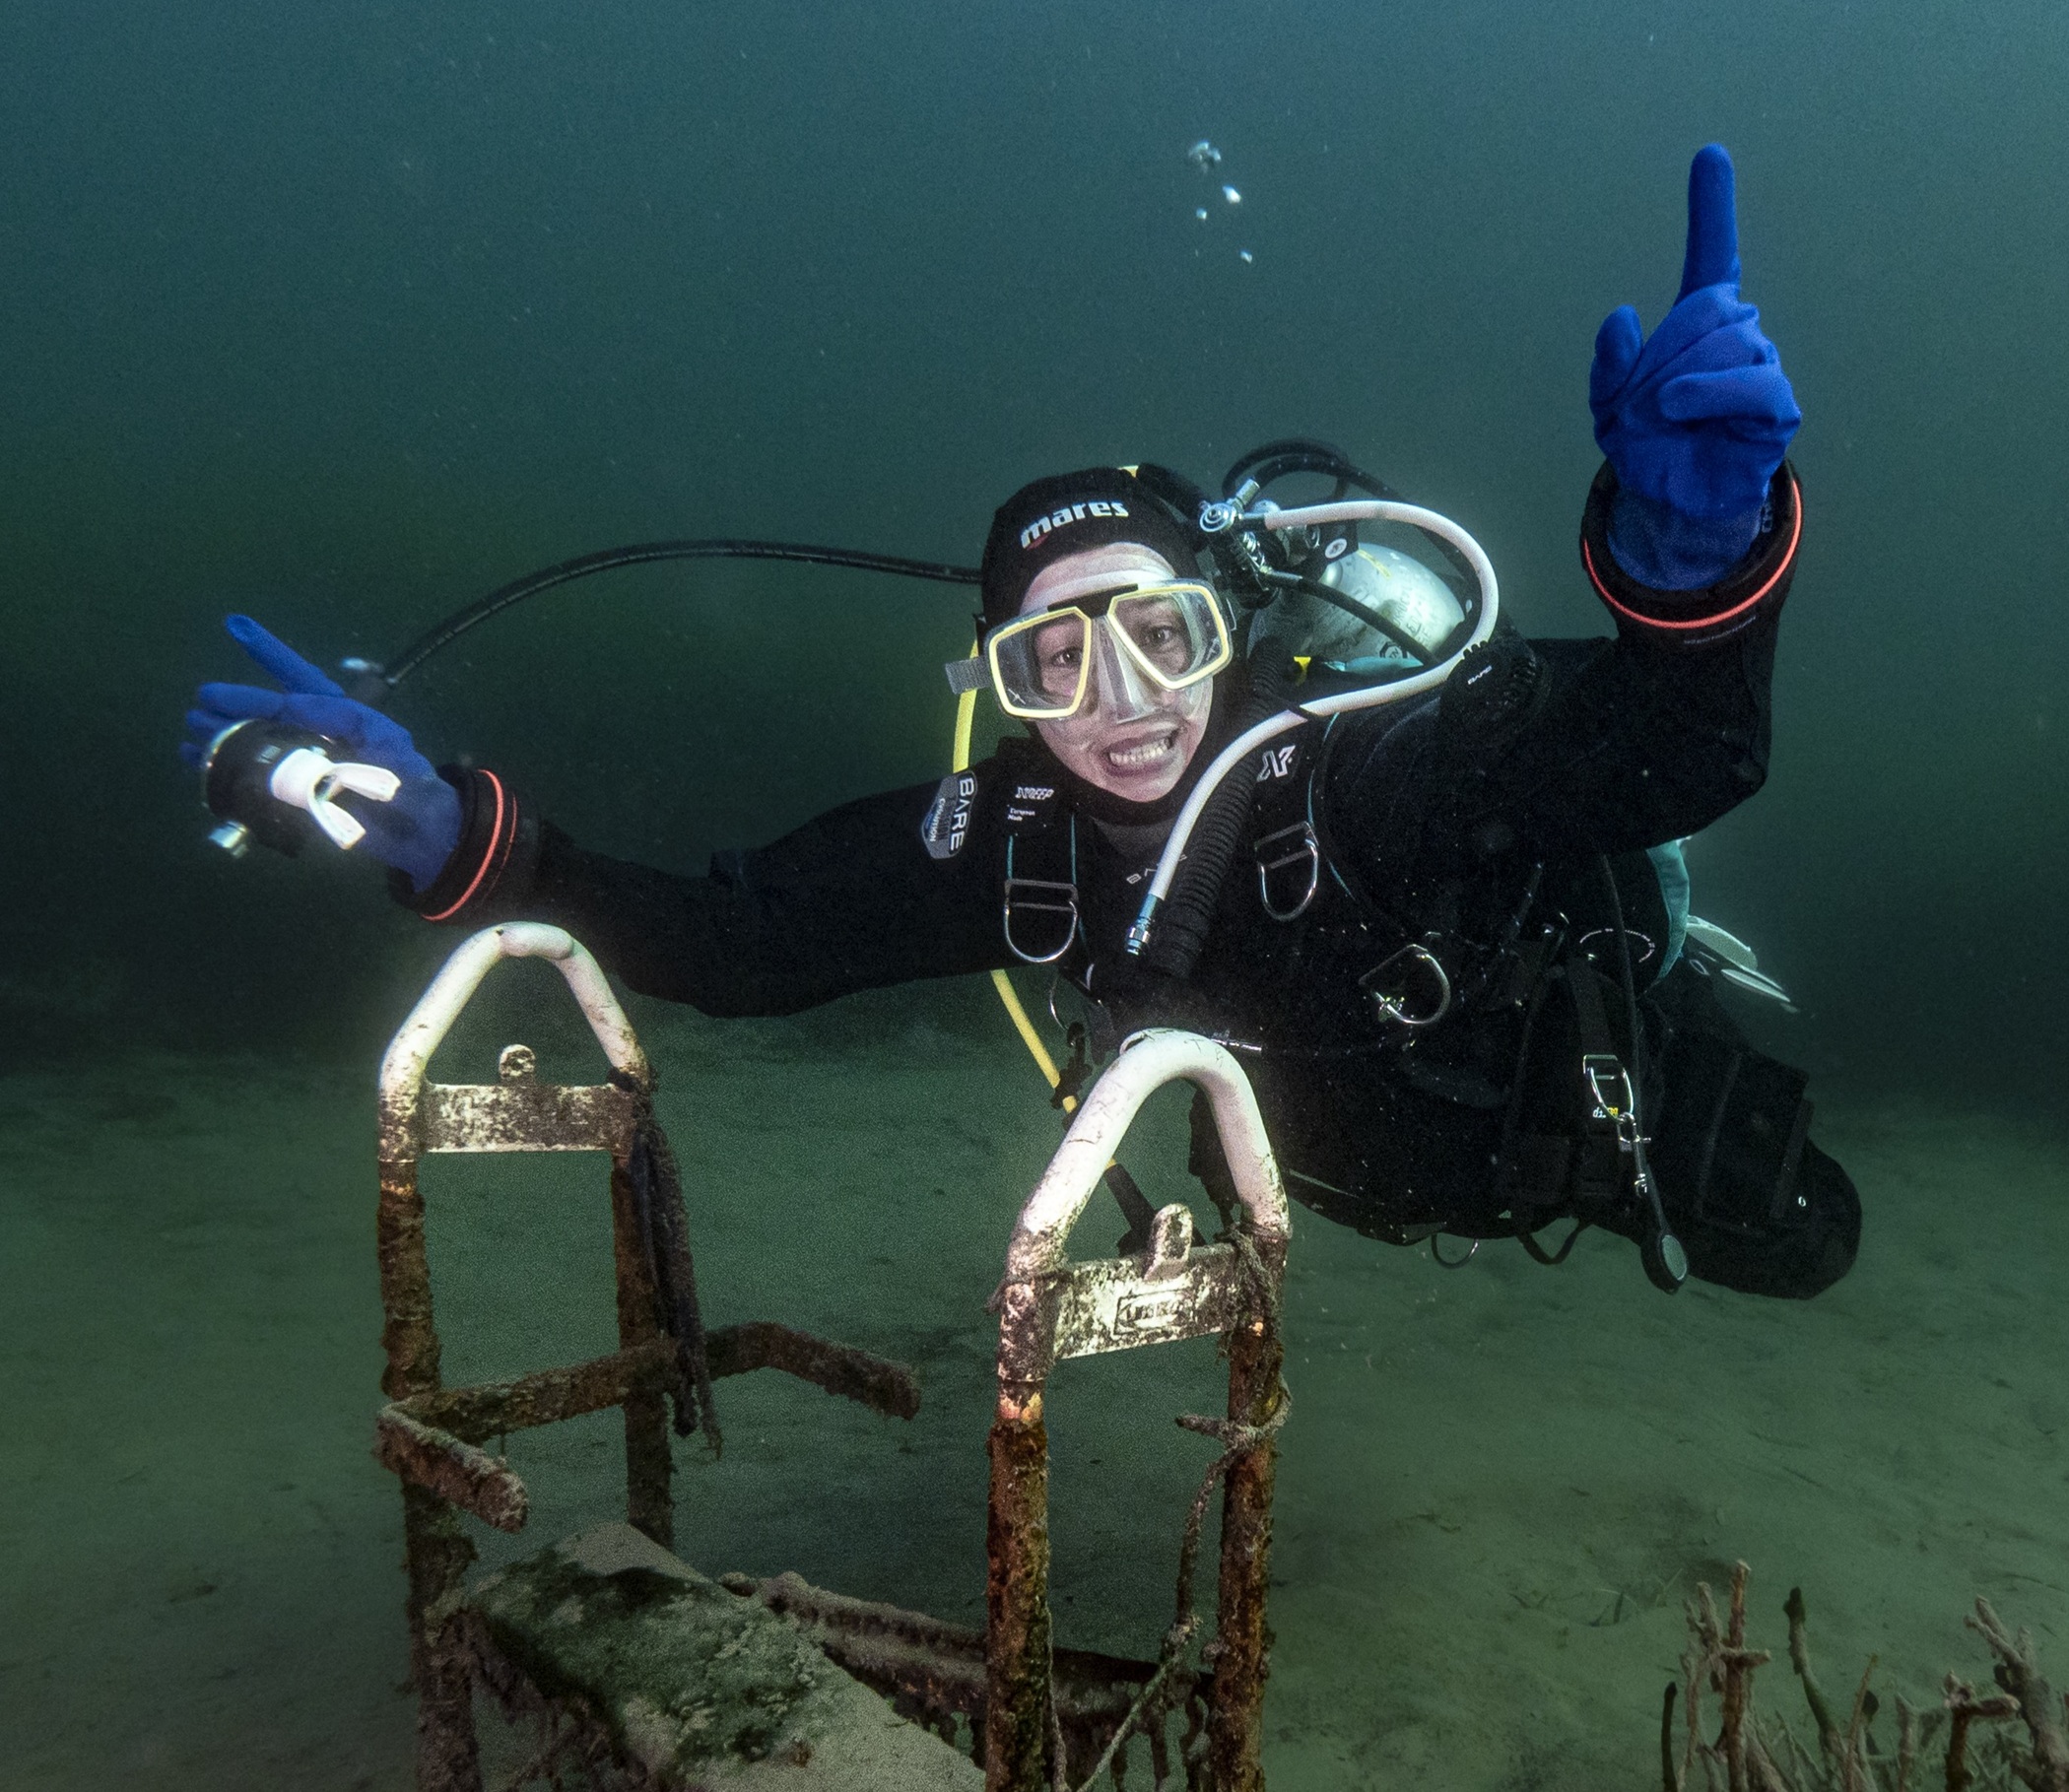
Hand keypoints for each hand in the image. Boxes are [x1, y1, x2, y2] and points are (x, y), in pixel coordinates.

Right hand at [185, 616, 461, 889]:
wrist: (420, 837)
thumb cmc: (415, 794)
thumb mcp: (394, 764)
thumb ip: (352, 744)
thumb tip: (298, 729)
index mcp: (349, 721)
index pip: (304, 690)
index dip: (272, 664)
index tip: (236, 636)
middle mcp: (323, 737)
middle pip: (274, 714)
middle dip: (238, 707)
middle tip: (200, 701)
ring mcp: (308, 765)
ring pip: (258, 743)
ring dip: (225, 736)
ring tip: (190, 733)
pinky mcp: (297, 794)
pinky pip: (254, 777)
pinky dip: (225, 769)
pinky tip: (196, 762)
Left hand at [1589, 145, 1800, 584]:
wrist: (1672, 500)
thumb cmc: (1648, 444)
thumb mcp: (1608, 406)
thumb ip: (1608, 364)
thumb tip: (1622, 315)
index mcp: (1697, 323)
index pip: (1711, 256)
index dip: (1711, 209)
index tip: (1710, 156)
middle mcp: (1736, 332)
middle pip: (1701, 310)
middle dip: (1658, 357)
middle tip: (1643, 403)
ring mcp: (1760, 362)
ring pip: (1721, 342)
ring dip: (1674, 383)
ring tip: (1664, 418)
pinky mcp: (1775, 403)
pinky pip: (1749, 381)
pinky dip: (1707, 391)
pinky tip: (1681, 406)